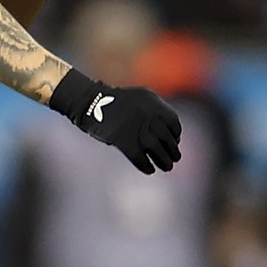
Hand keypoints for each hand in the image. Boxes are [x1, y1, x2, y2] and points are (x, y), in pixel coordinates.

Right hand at [50, 70, 181, 174]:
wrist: (90, 101)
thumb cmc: (114, 100)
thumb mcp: (139, 97)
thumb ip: (155, 109)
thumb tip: (167, 130)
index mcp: (154, 104)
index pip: (173, 123)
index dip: (175, 135)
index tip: (174, 142)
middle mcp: (148, 116)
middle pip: (167, 139)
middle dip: (172, 151)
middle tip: (174, 159)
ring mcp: (137, 130)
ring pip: (157, 150)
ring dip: (164, 161)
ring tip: (166, 167)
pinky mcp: (124, 141)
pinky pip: (140, 158)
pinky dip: (146, 166)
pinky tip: (149, 169)